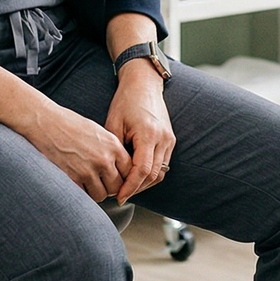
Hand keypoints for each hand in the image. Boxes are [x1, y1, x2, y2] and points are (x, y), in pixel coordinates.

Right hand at [23, 101, 132, 201]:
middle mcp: (104, 159)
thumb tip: (120, 168)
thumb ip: (112, 150)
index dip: (123, 176)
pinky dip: (82, 193)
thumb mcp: (99, 133)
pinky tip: (77, 182)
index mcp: (113, 146)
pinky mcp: (72, 178)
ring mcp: (88, 170)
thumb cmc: (71, 125)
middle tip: (102, 182)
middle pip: (117, 186)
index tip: (117, 177)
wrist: (46, 123)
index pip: (129, 171)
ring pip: (102, 195)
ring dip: (96, 192)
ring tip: (89, 183)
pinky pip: (84, 196)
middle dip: (111, 187)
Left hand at [106, 64, 175, 203]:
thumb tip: (109, 173)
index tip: (119, 196)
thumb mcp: (113, 124)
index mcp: (148, 134)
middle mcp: (163, 138)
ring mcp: (169, 139)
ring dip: (145, 184)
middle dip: (136, 189)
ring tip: (128, 189)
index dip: (130, 187)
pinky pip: (163, 165)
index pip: (141, 170)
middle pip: (153, 175)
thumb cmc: (126, 101)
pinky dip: (151, 174)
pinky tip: (136, 177)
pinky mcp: (170, 140)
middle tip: (120, 196)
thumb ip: (114, 149)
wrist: (144, 84)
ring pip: (160, 173)